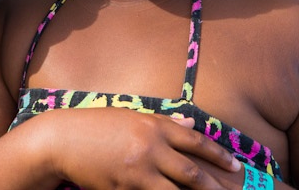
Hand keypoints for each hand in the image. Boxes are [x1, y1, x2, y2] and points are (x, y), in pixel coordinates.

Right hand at [32, 108, 242, 188]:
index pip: (195, 140)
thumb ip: (161, 122)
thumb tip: (188, 123)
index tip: (235, 165)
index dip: (218, 154)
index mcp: (153, 125)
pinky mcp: (123, 189)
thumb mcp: (130, 116)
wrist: (62, 139)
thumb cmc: (96, 125)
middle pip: (191, 172)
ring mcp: (137, 171)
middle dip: (215, 186)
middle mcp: (149, 147)